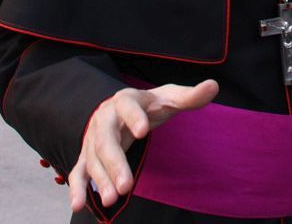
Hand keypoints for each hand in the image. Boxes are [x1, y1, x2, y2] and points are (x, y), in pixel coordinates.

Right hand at [68, 80, 218, 211]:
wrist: (122, 107)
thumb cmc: (151, 104)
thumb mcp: (170, 97)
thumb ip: (190, 96)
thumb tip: (213, 86)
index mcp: (126, 100)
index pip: (127, 105)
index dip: (134, 117)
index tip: (143, 131)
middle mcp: (105, 118)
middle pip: (106, 141)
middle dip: (115, 164)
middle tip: (126, 187)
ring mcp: (93, 138)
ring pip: (93, 160)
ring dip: (101, 180)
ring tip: (112, 200)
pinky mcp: (88, 155)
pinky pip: (79, 171)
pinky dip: (77, 188)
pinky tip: (78, 206)